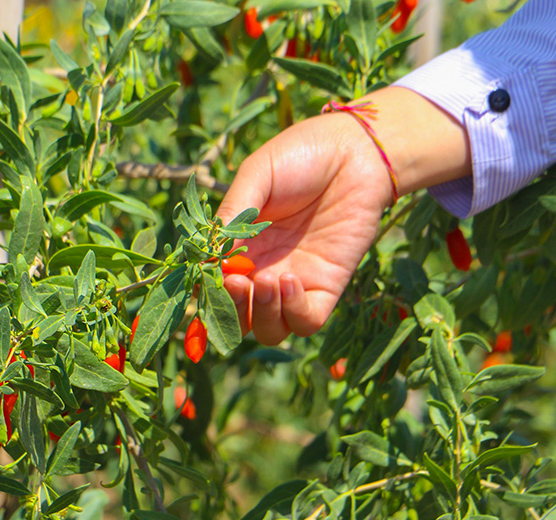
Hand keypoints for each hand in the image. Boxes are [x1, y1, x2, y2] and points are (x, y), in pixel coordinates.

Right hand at [218, 87, 471, 344]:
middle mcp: (263, 272)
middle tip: (235, 282)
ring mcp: (294, 283)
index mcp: (239, 248)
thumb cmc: (301, 155)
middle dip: (230, 309)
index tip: (203, 280)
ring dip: (261, 315)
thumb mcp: (256, 176)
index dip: (204, 294)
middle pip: (237, 318)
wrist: (355, 151)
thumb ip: (232, 215)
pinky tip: (291, 280)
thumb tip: (209, 257)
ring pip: (268, 329)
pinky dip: (293, 311)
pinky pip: (305, 322)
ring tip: (266, 282)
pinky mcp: (326, 288)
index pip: (214, 287)